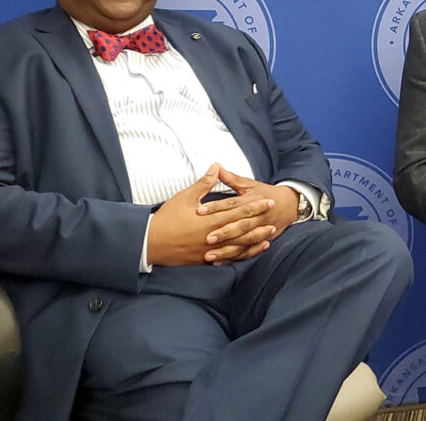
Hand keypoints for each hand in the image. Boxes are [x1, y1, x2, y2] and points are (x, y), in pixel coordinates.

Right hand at [147, 164, 274, 265]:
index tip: (268, 201)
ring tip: (269, 234)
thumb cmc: (167, 218)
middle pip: (242, 228)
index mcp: (210, 219)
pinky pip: (229, 258)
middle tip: (274, 216)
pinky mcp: (206, 259)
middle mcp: (214, 235)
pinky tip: (251, 251)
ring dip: (255, 239)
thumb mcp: (185, 197)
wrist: (151, 243)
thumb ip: (203, 183)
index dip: (255, 206)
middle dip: (260, 221)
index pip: (238, 211)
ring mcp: (211, 249)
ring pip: (239, 245)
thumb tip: (215, 167)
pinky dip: (242, 254)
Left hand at [194, 164, 299, 263]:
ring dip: (226, 250)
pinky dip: (233, 258)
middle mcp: (257, 216)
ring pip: (242, 241)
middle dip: (223, 232)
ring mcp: (260, 230)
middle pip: (239, 225)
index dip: (216, 207)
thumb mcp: (249, 184)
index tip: (199, 210)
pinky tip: (218, 262)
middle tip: (206, 238)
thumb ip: (231, 178)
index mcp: (251, 200)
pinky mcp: (260, 241)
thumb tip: (215, 166)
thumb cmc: (265, 193)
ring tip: (208, 255)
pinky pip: (246, 252)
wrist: (289, 205)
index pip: (232, 204)